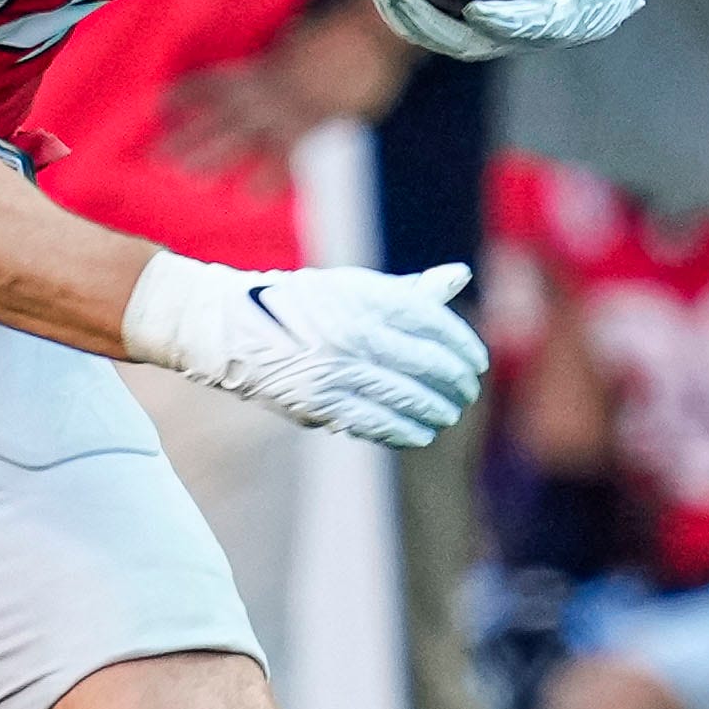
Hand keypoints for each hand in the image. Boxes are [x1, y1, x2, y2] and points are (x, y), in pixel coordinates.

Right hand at [123, 252, 486, 447]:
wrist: (231, 328)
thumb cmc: (302, 304)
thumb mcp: (355, 287)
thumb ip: (410, 289)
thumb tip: (461, 275)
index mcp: (364, 297)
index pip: (432, 323)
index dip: (462, 346)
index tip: (477, 363)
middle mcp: (353, 331)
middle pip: (425, 364)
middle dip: (454, 384)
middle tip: (468, 393)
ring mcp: (335, 369)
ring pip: (404, 398)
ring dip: (435, 411)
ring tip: (447, 415)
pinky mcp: (317, 402)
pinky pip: (374, 423)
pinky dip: (404, 431)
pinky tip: (420, 433)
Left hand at [156, 0, 415, 185]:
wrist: (373, 31)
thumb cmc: (344, 32)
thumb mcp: (307, 36)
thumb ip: (291, 45)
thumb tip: (287, 37)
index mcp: (265, 66)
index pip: (216, 81)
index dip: (188, 93)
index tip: (160, 104)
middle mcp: (267, 89)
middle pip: (218, 115)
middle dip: (188, 135)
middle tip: (157, 155)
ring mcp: (287, 109)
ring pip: (241, 136)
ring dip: (214, 156)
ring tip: (187, 175)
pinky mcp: (314, 127)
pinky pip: (287, 156)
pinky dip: (269, 176)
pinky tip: (250, 195)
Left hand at [371, 0, 648, 59]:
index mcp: (560, 18)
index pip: (528, 25)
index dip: (502, 21)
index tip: (476, 10)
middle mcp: (523, 35)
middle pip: (472, 40)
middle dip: (434, 24)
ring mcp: (496, 35)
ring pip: (448, 39)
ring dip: (413, 21)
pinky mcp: (476, 29)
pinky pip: (438, 31)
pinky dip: (410, 17)